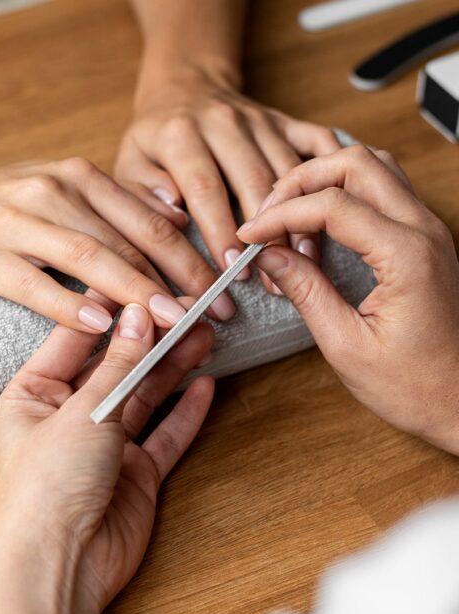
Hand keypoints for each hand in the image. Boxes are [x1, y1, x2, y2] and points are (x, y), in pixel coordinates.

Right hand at [0, 156, 237, 329]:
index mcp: (81, 177)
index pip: (150, 219)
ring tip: (173, 322)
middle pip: (130, 239)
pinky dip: (71, 306)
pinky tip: (102, 328)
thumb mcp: (60, 190)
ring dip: (137, 292)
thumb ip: (114, 205)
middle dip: (180, 278)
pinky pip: (36, 284)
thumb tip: (174, 218)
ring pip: (91, 258)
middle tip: (216, 312)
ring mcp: (20, 221)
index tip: (225, 287)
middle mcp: (57, 191)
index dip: (194, 255)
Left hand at [0, 298, 214, 612]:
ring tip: (205, 336)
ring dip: (174, 368)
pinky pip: (164, 434)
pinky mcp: (134, 473)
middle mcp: (68, 416)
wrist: (61, 565)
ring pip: (145, 396)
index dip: (112, 311)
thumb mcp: (83, 413)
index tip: (144, 282)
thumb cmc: (48, 487)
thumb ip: (117, 366)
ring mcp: (104, 445)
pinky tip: (207, 385)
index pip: (77, 339)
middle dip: (153, 339)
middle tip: (189, 310)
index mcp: (34, 395)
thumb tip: (139, 314)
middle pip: (117, 366)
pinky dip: (185, 412)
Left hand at [115, 64, 340, 291]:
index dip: (221, 230)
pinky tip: (339, 207)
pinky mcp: (285, 121)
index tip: (232, 268)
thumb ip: (143, 193)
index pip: (205, 187)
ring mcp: (260, 121)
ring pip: (290, 171)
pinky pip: (318, 143)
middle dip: (268, 232)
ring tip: (306, 261)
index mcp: (181, 134)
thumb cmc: (155, 137)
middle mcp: (225, 122)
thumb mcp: (129, 163)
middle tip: (274, 278)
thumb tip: (174, 217)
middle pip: (255, 181)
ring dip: (302, 217)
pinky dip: (333, 172)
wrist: (184, 85)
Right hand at [238, 145, 458, 452]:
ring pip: (373, 168)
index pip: (331, 205)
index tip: (250, 237)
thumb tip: (269, 256)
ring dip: (325, 181)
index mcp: (406, 256)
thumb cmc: (414, 386)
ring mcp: (429, 230)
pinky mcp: (424, 240)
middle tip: (266, 216)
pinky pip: (384, 191)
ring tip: (290, 218)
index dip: (280, 214)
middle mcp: (424, 231)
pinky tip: (319, 226)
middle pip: (356, 163)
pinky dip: (345, 194)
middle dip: (301, 180)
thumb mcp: (346, 345)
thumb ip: (307, 292)